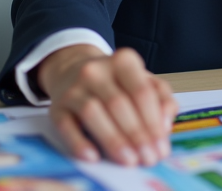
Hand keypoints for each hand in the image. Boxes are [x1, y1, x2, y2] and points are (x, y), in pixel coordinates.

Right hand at [36, 44, 177, 166]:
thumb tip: (165, 125)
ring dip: (113, 140)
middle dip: (137, 135)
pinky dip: (79, 143)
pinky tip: (93, 156)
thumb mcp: (142, 80)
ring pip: (93, 113)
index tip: (161, 146)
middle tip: (148, 158)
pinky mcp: (56, 106)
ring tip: (129, 160)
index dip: (153, 122)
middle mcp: (96, 70)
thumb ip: (161, 98)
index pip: (142, 92)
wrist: (73, 70)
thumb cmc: (115, 81)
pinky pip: (66, 125)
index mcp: (123, 60)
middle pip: (119, 104)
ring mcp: (74, 87)